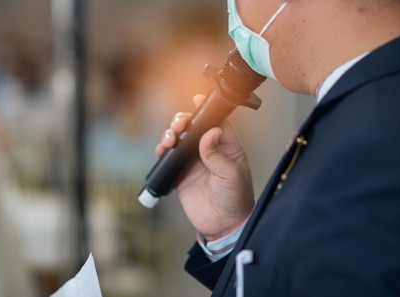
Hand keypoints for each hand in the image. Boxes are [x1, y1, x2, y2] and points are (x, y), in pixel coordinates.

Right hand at [156, 94, 254, 240]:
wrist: (223, 226)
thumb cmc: (236, 200)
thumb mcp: (231, 176)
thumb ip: (218, 155)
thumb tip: (211, 132)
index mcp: (228, 146)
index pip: (217, 121)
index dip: (207, 109)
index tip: (198, 100)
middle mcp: (210, 150)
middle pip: (194, 126)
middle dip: (184, 120)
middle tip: (180, 124)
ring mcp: (194, 161)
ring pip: (179, 139)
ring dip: (171, 133)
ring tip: (170, 138)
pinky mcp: (181, 174)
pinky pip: (169, 158)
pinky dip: (163, 151)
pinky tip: (162, 150)